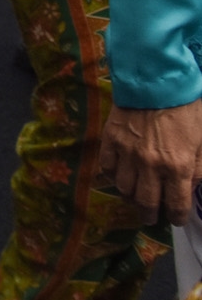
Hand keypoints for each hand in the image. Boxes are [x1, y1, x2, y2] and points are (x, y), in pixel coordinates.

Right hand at [100, 99, 201, 224]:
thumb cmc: (187, 109)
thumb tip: (192, 186)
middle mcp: (150, 166)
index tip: (175, 219)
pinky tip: (120, 177)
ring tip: (135, 197)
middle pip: (146, 202)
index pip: (176, 204)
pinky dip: (113, 177)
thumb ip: (200, 168)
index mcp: (178, 167)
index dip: (176, 216)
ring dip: (131, 197)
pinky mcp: (110, 141)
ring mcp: (127, 154)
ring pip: (124, 189)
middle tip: (151, 216)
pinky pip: (107, 168)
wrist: (156, 81)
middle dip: (150, 214)